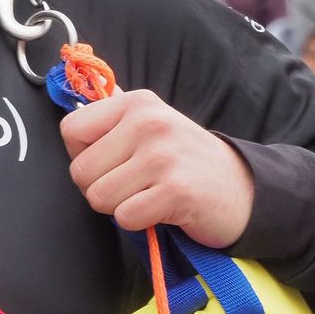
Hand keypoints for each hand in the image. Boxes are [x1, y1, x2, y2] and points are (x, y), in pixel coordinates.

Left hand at [60, 90, 254, 246]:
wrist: (243, 189)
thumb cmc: (186, 159)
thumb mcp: (153, 122)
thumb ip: (115, 114)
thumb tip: (80, 91)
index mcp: (136, 103)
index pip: (71, 129)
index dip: (82, 155)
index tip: (110, 161)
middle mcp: (148, 123)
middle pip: (80, 170)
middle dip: (100, 187)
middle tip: (134, 184)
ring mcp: (163, 156)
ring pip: (98, 197)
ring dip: (119, 206)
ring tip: (148, 195)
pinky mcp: (175, 191)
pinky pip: (125, 217)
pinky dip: (138, 222)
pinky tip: (160, 209)